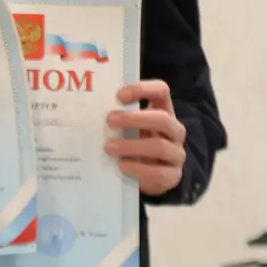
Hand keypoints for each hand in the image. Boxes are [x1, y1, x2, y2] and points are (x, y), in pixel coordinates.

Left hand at [106, 80, 186, 195]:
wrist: (147, 176)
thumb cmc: (133, 144)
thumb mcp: (128, 128)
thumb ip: (118, 118)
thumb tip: (90, 111)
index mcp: (163, 111)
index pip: (161, 91)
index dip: (142, 89)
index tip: (119, 96)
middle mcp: (174, 130)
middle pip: (162, 118)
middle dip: (133, 119)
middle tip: (109, 121)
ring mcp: (176, 153)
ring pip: (160, 146)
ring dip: (132, 146)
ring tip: (109, 148)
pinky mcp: (174, 176)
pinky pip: (159, 173)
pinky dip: (138, 169)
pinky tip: (122, 165)